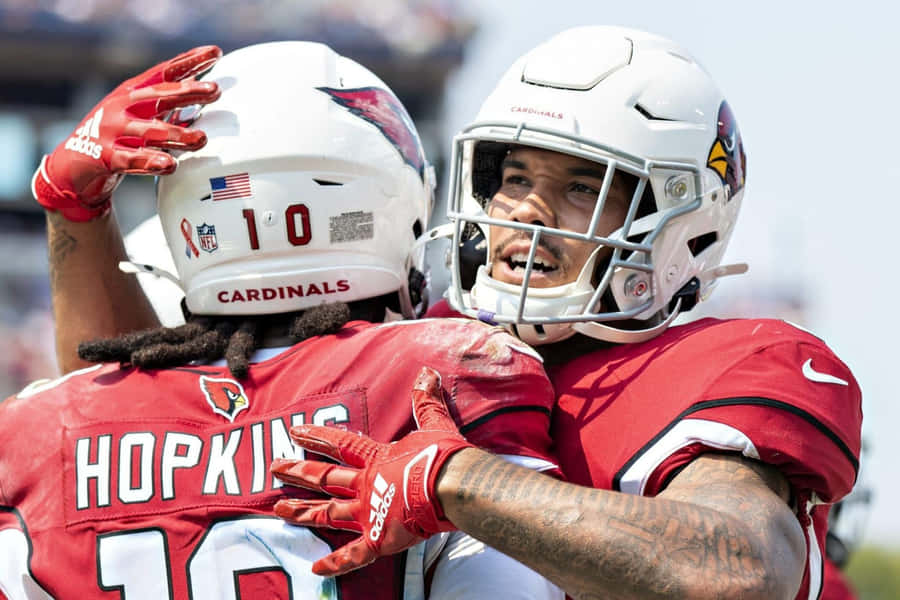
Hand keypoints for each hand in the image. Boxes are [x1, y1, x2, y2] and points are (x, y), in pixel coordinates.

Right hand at [32, 45, 221, 220]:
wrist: (72, 164)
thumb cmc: (117, 136)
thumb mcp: (140, 113)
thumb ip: (168, 103)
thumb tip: (205, 88)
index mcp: (133, 93)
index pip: (165, 73)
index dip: (189, 62)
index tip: (215, 53)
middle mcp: (122, 106)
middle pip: (159, 96)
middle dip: (188, 92)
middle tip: (215, 90)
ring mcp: (112, 130)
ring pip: (150, 131)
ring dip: (177, 134)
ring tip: (202, 138)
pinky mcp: (106, 157)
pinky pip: (132, 160)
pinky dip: (151, 162)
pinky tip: (170, 165)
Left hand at [271, 366, 473, 576]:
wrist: (453, 487)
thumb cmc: (445, 456)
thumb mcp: (435, 423)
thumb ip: (426, 401)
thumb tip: (428, 372)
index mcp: (377, 459)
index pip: (340, 444)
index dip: (316, 436)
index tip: (294, 431)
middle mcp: (366, 485)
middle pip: (325, 477)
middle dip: (298, 471)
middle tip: (275, 467)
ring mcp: (369, 513)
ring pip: (329, 513)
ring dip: (303, 511)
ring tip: (279, 510)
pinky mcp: (380, 539)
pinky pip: (353, 555)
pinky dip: (335, 564)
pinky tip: (315, 569)